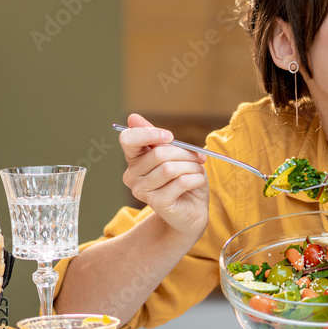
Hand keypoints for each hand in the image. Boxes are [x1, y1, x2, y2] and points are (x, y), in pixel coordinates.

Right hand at [118, 113, 208, 238]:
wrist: (192, 211)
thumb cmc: (184, 181)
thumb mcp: (174, 155)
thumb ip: (158, 139)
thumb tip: (133, 117)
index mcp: (134, 160)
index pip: (128, 139)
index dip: (149, 133)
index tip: (170, 136)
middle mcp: (132, 176)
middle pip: (158, 153)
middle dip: (184, 154)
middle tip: (197, 159)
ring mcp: (142, 192)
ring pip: (170, 168)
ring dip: (192, 167)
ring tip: (197, 172)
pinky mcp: (158, 203)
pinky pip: (181, 182)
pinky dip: (196, 179)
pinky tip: (198, 183)